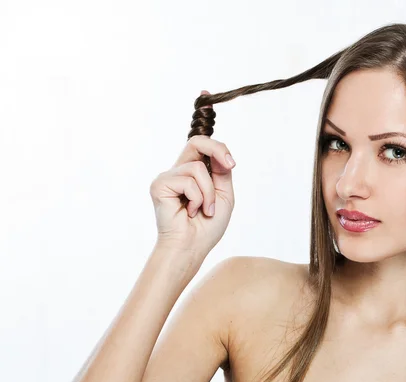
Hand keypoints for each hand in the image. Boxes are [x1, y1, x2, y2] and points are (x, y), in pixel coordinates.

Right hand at [149, 91, 236, 258]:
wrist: (192, 247)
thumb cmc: (206, 226)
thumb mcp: (224, 195)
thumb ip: (221, 171)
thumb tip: (220, 153)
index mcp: (195, 171)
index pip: (198, 141)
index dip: (201, 115)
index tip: (204, 93)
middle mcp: (180, 170)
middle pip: (197, 142)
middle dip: (218, 151)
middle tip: (229, 167)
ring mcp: (168, 176)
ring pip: (198, 168)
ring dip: (209, 194)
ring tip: (203, 210)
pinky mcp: (159, 184)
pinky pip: (189, 180)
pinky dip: (198, 198)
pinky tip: (189, 212)